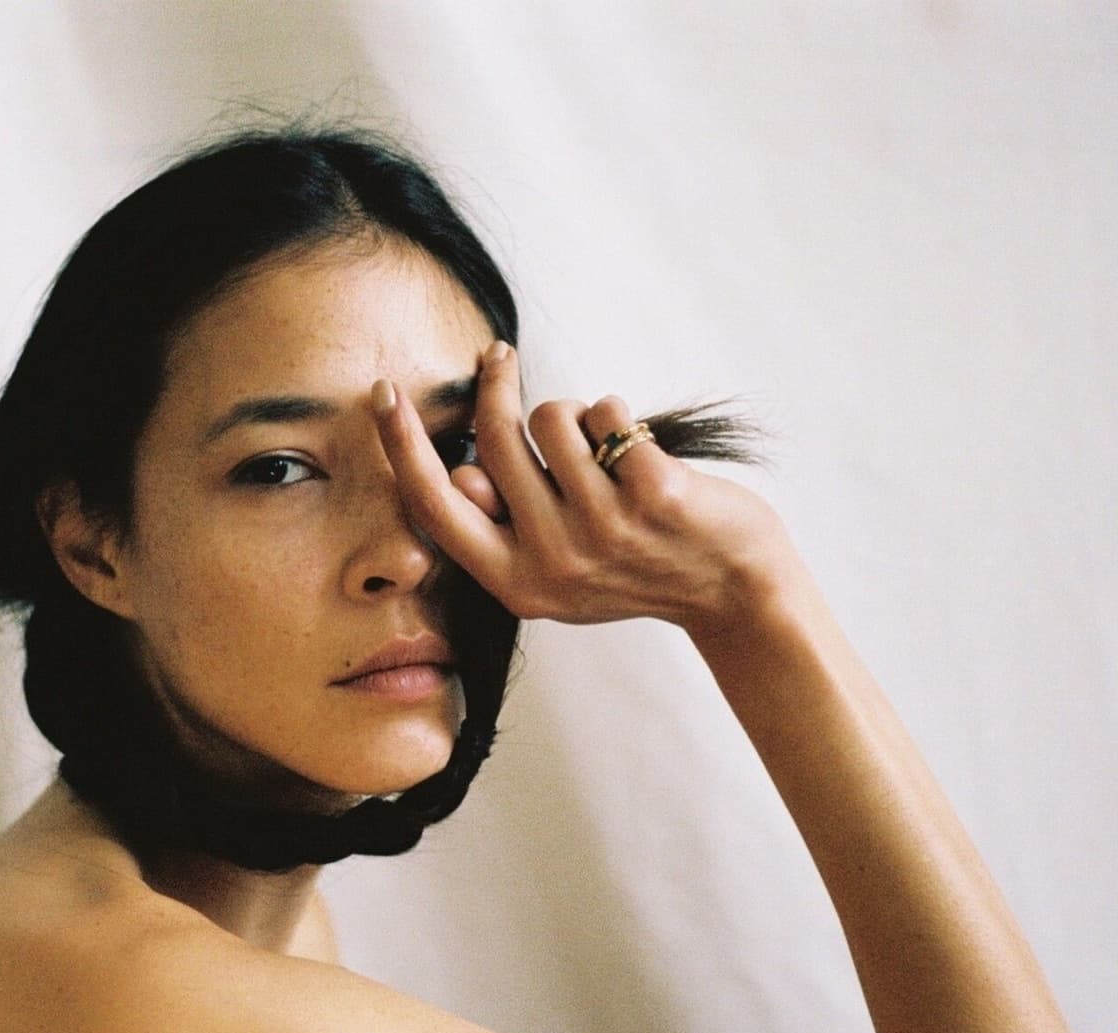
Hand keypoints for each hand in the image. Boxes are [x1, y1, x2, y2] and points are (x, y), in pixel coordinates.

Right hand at [373, 342, 796, 635]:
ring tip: (602, 445)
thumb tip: (462, 473)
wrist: (733, 588)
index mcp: (515, 583)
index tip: (384, 394)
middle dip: (495, 385)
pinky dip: (618, 416)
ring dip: (574, 412)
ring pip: (552, 417)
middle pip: (494, 442)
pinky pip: (605, 411)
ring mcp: (603, 528)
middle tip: (499, 358)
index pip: (437, 505)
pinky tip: (638, 449)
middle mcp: (552, 561)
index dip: (403, 446)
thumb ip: (505, 528)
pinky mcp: (652, 494)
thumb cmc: (638, 564)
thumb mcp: (557, 572)